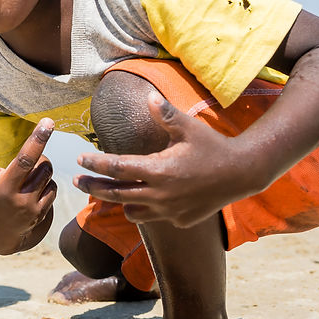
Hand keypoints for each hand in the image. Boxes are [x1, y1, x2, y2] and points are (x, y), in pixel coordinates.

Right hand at [0, 120, 56, 254]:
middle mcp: (7, 193)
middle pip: (25, 162)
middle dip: (38, 140)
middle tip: (48, 121)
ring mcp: (25, 203)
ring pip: (44, 170)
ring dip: (42, 162)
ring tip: (33, 165)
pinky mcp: (39, 211)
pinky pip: (52, 186)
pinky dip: (47, 181)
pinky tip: (37, 185)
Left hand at [73, 92, 258, 227]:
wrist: (242, 174)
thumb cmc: (213, 147)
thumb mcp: (188, 127)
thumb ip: (165, 114)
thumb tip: (148, 97)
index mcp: (159, 170)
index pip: (118, 167)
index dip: (96, 164)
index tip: (79, 160)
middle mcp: (160, 194)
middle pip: (117, 193)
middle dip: (94, 187)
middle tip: (77, 181)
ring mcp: (170, 211)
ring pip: (132, 211)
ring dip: (119, 201)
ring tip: (108, 191)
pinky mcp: (180, 221)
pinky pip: (152, 218)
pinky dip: (143, 210)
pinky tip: (141, 200)